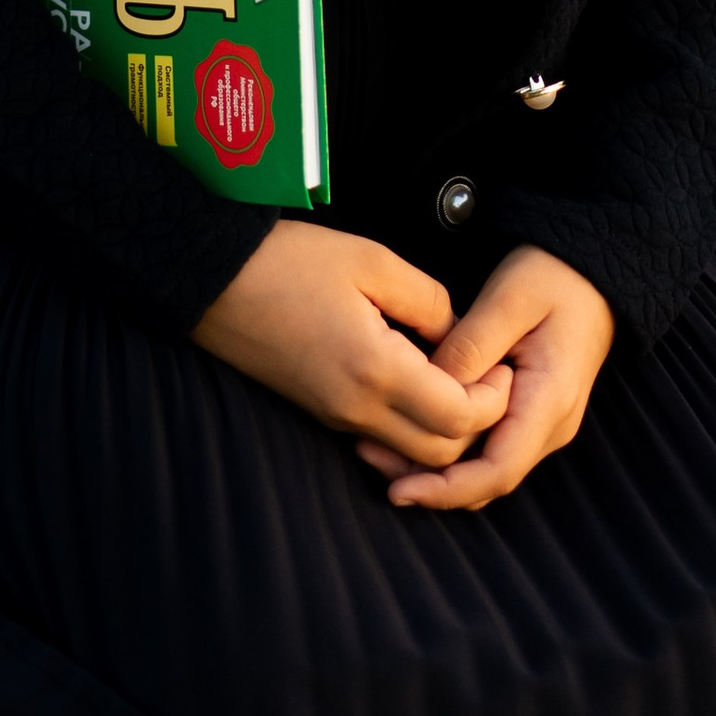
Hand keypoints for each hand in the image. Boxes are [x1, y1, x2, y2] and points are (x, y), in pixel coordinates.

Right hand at [194, 221, 513, 471]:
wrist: (211, 280)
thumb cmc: (288, 261)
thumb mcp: (371, 260)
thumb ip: (429, 301)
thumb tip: (459, 334)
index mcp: (375, 369)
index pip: (459, 418)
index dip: (494, 399)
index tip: (503, 363)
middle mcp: (356, 408)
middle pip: (441, 454)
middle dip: (477, 424)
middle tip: (488, 377)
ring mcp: (336, 418)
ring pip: (411, 456)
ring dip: (444, 430)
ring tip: (457, 379)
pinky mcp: (321, 413)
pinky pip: (382, 439)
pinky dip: (411, 427)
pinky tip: (417, 381)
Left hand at [357, 245, 613, 511]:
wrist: (588, 272)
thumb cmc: (551, 277)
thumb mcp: (508, 298)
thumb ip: (470, 346)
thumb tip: (431, 389)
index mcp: (549, 401)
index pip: (498, 470)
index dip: (446, 488)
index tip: (399, 489)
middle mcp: (550, 426)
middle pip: (486, 480)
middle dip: (430, 483)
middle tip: (370, 458)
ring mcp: (541, 425)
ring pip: (484, 470)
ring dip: (435, 470)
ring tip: (377, 448)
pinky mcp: (527, 415)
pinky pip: (487, 449)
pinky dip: (449, 451)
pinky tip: (409, 428)